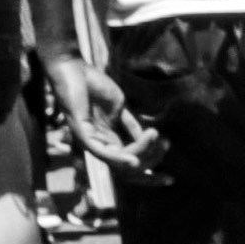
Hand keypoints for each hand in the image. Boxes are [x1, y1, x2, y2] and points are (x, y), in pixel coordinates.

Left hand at [43, 48, 156, 171]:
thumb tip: (150, 142)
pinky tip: (134, 160)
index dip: (150, 174)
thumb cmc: (93, 84)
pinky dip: (118, 159)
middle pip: (127, 170)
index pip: (131, 166)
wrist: (73, 66)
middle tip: (167, 158)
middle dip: (149, 169)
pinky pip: (101, 153)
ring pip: (119, 162)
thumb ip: (132, 126)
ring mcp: (90, 141)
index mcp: (109, 141)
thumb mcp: (120, 107)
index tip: (171, 178)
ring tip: (155, 139)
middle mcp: (100, 145)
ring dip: (141, 154)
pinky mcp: (81, 133)